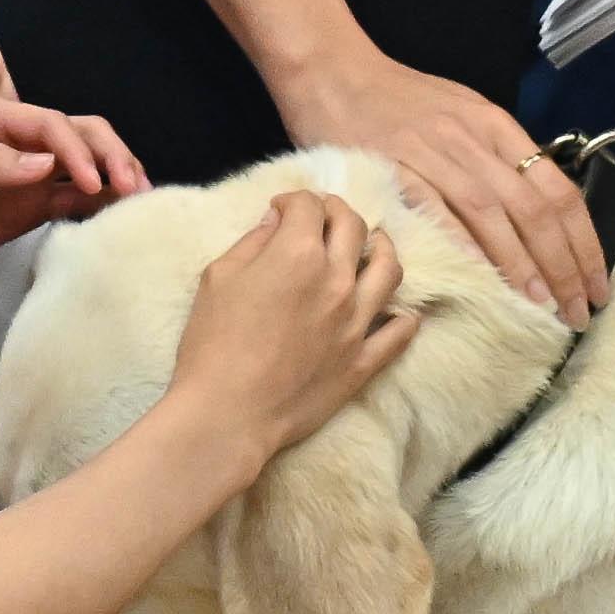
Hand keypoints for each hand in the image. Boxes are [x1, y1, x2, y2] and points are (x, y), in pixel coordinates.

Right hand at [169, 186, 419, 450]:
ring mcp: (357, 321)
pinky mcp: (364, 360)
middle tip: (324, 215)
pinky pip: (400, 332)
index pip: (310, 206)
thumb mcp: (218, 279)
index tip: (283, 208)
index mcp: (298, 254)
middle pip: (354, 226)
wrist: (228, 413)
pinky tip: (398, 310)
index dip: (295, 200)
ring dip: (382, 248)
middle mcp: (337, 280)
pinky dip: (403, 316)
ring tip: (374, 245)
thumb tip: (276, 222)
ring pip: (390, 269)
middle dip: (338, 211)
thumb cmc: (212, 344)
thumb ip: (252, 242)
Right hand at [284, 51, 601, 316]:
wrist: (334, 71)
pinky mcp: (394, 166)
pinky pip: (436, 210)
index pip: (558, 191)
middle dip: (563, 266)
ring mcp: (435, 152)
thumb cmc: (399, 99)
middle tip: (577, 311)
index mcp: (497, 127)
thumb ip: (496, 156)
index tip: (598, 285)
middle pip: (534, 209)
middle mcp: (474, 140)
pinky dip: (463, 245)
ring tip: (542, 307)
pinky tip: (482, 280)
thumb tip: (534, 210)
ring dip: (522, 265)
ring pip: (493, 214)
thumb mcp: (463, 114)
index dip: (585, 243)